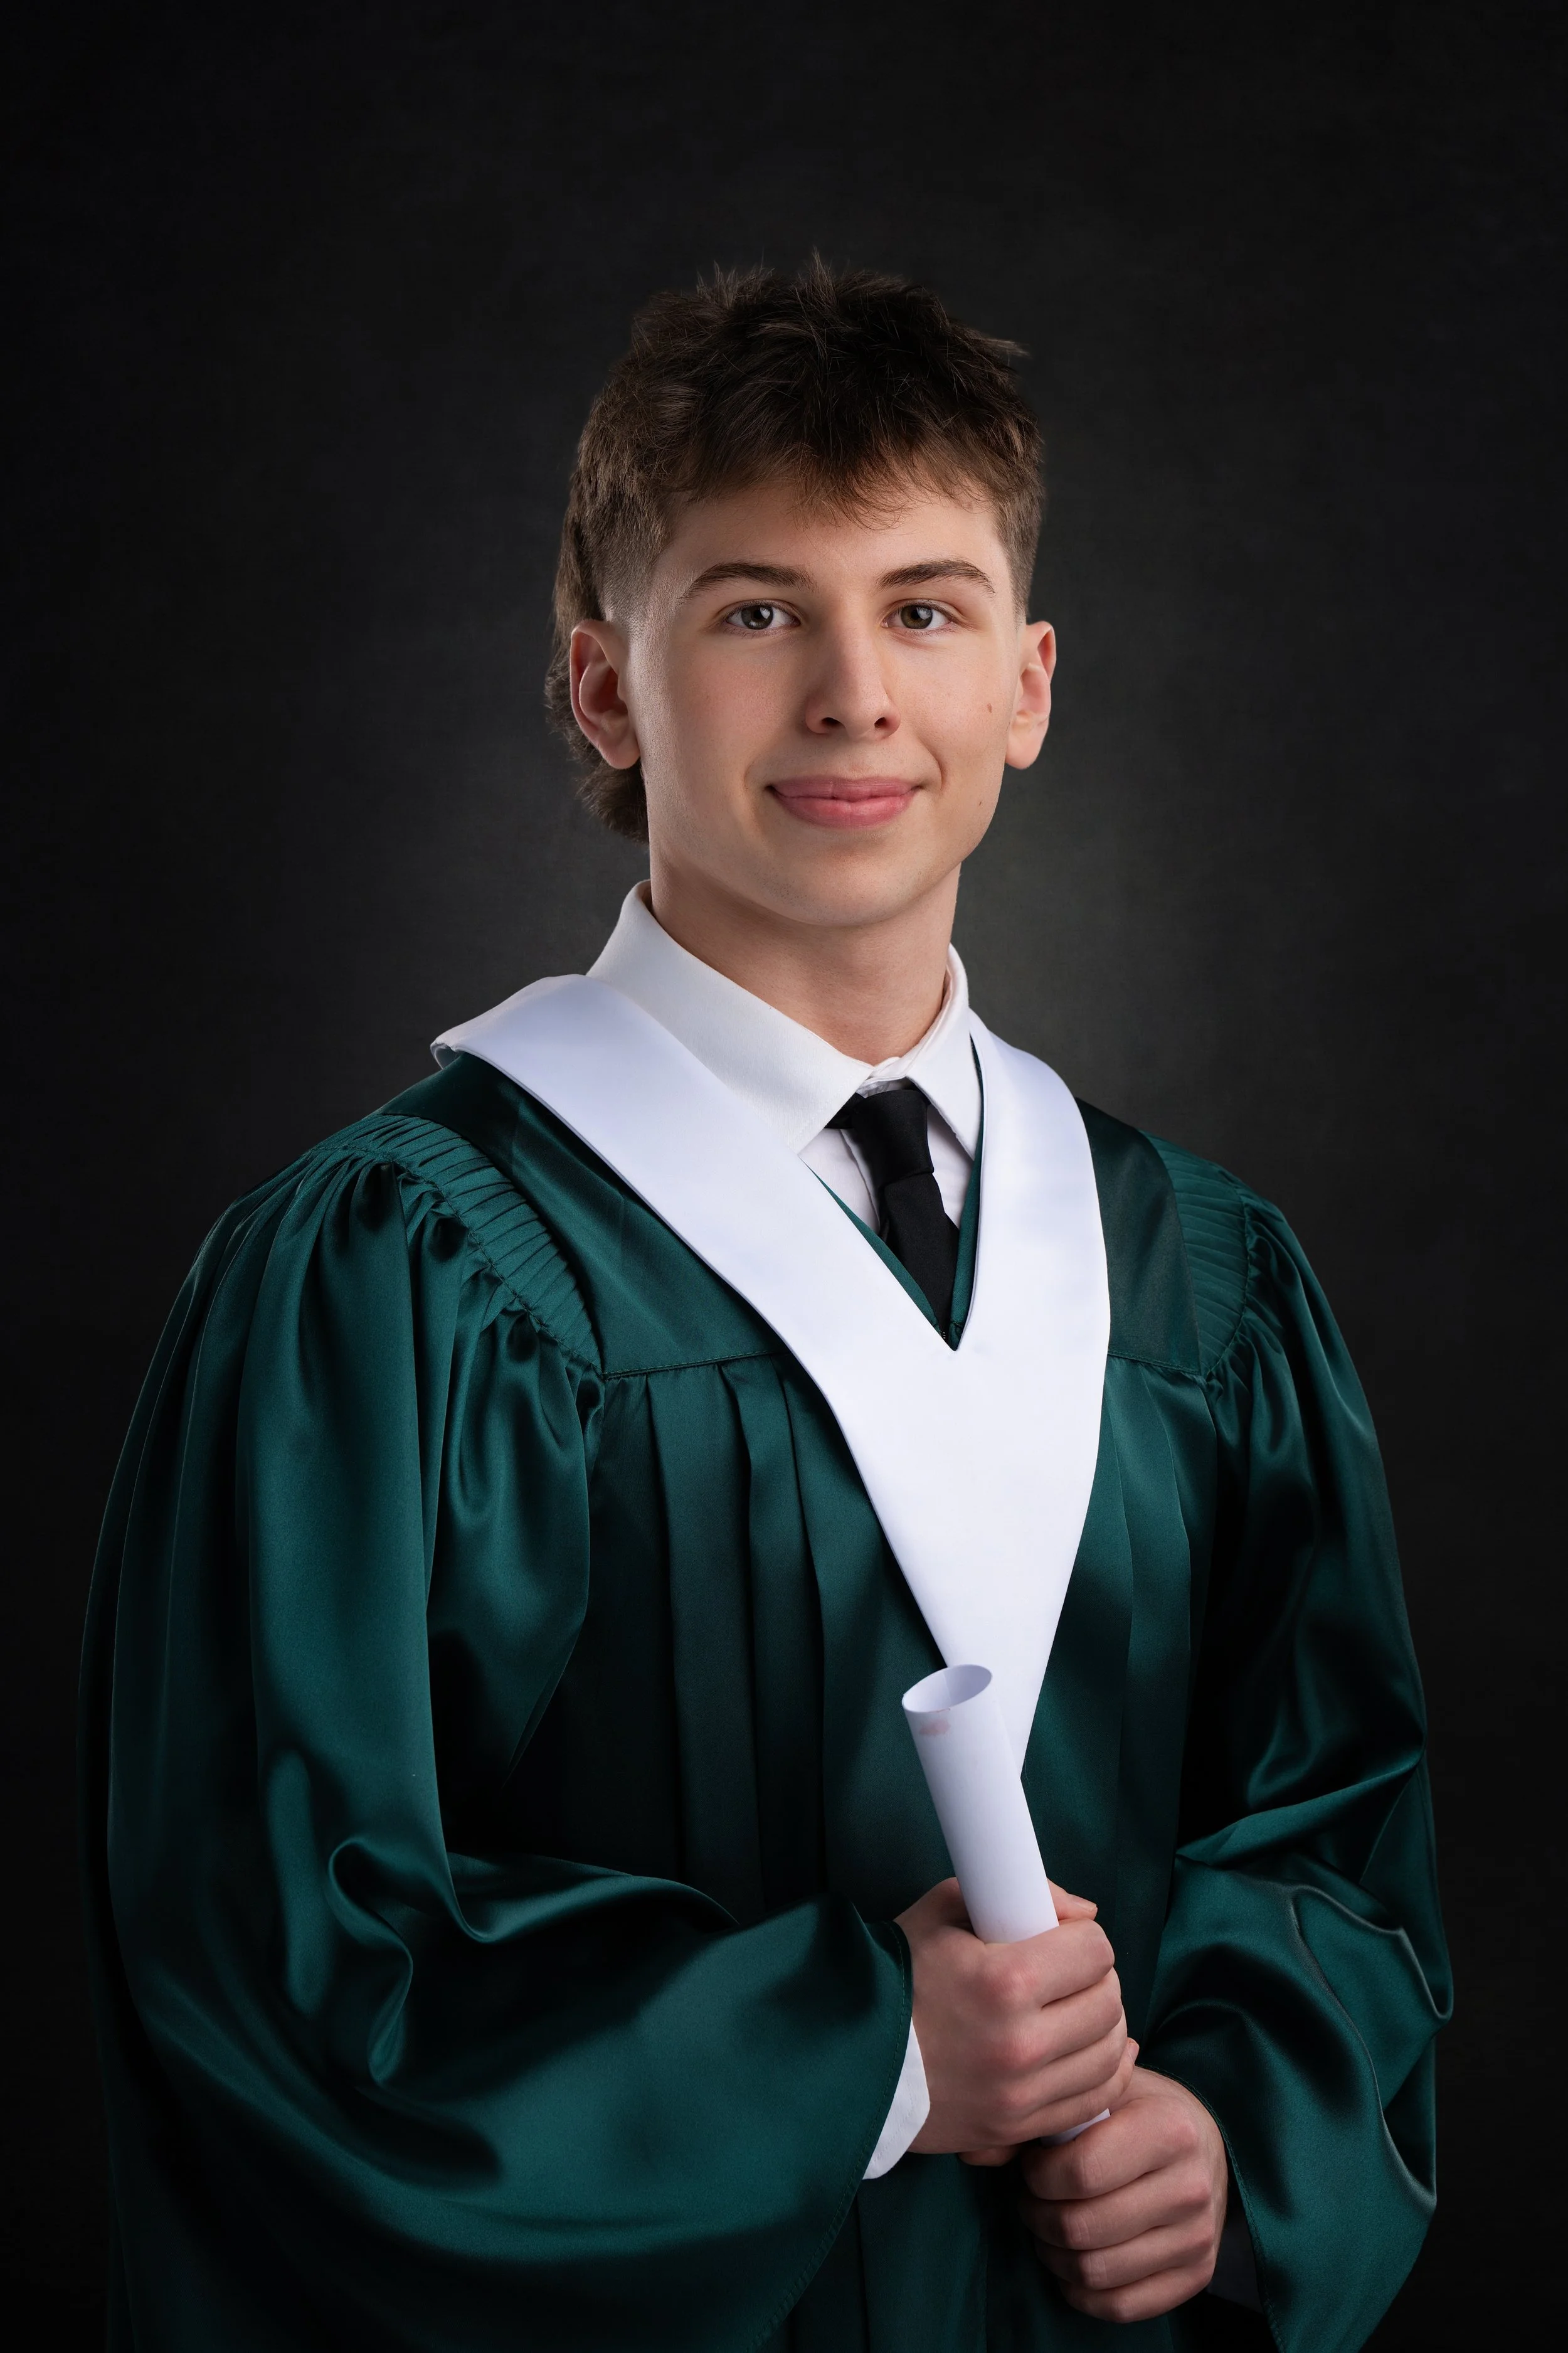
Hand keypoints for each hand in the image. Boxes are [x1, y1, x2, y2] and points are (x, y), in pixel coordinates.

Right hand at [896, 1878, 1134, 2158]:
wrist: (852, 2055)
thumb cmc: (898, 1976)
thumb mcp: (944, 1912)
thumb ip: (1016, 1895)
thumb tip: (1085, 1913)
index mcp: (1004, 1981)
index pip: (1094, 1951)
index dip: (1084, 1937)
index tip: (1065, 1939)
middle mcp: (1021, 2043)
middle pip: (1108, 2001)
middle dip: (1097, 1978)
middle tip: (1071, 1973)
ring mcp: (1021, 2094)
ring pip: (1110, 2052)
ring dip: (1104, 2025)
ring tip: (1077, 2010)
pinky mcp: (1017, 2128)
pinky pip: (1094, 2100)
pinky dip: (1104, 2072)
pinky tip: (1090, 2051)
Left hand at [1019, 2065, 1227, 2320]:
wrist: (1203, 2142)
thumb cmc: (1135, 2111)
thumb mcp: (1095, 2095)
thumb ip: (1037, 2118)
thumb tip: (970, 2154)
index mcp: (1168, 2129)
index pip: (1080, 2173)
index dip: (1038, 2176)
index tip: (1034, 2166)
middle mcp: (1190, 2187)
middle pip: (1081, 2229)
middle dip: (1038, 2216)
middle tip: (1033, 2198)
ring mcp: (1197, 2238)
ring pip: (1095, 2272)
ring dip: (1054, 2253)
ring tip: (1049, 2224)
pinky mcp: (1197, 2276)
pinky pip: (1119, 2306)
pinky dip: (1080, 2290)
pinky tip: (1074, 2256)